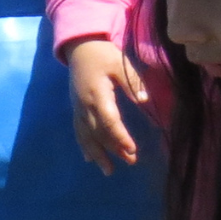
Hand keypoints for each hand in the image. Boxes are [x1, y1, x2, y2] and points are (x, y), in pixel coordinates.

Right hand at [67, 37, 147, 174]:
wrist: (80, 48)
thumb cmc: (103, 54)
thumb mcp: (120, 63)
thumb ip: (133, 81)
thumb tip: (144, 100)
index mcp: (98, 94)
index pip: (109, 121)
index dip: (120, 137)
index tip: (132, 149)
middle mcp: (85, 105)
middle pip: (99, 133)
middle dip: (114, 149)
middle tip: (130, 161)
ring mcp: (78, 108)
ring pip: (87, 136)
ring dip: (98, 154)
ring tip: (109, 171)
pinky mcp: (76, 109)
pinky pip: (79, 131)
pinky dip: (84, 146)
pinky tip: (90, 159)